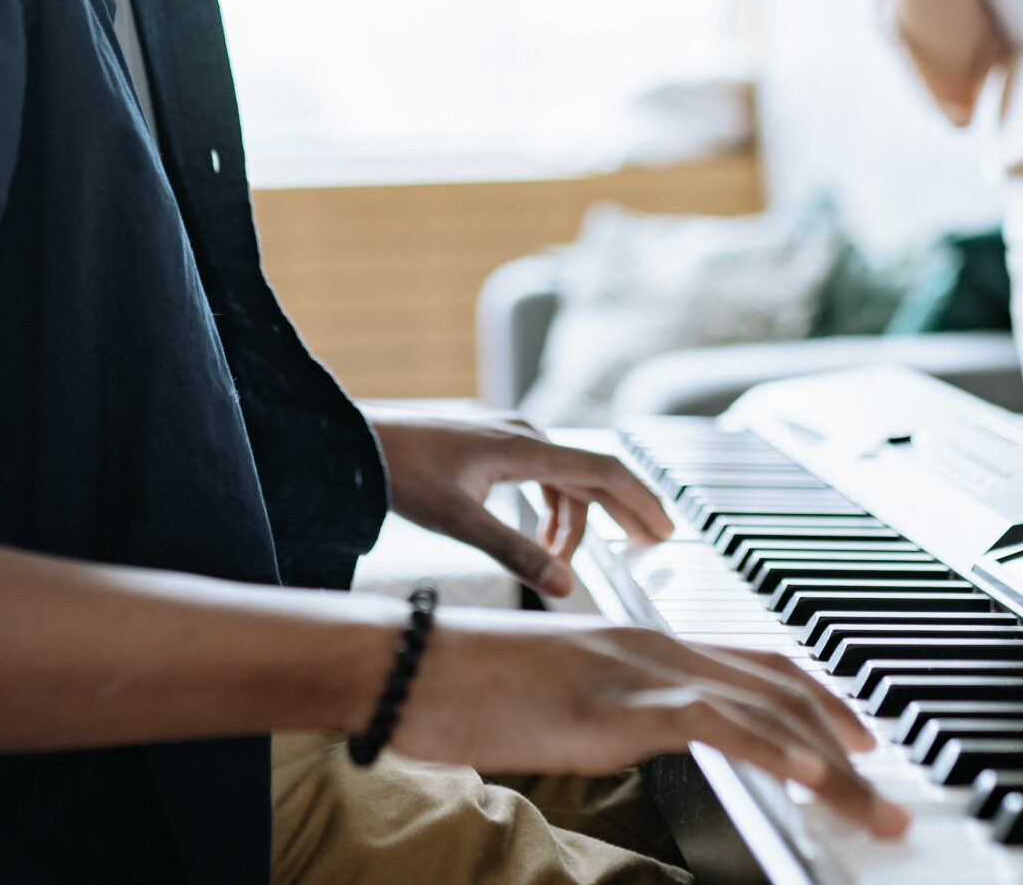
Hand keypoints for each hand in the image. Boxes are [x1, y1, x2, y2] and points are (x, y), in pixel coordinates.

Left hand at [369, 408, 674, 598]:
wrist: (354, 445)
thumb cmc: (401, 475)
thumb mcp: (460, 522)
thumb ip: (515, 552)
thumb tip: (563, 586)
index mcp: (526, 447)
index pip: (603, 471)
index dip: (641, 501)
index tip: (668, 529)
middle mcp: (525, 436)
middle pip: (592, 474)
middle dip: (623, 511)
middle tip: (652, 545)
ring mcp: (508, 438)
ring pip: (565, 479)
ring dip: (577, 520)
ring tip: (569, 563)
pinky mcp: (491, 447)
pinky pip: (541, 476)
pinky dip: (552, 509)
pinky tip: (542, 538)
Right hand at [397, 608, 910, 838]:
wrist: (410, 663)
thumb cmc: (471, 683)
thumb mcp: (563, 699)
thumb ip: (616, 710)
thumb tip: (645, 737)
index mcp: (646, 642)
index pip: (757, 663)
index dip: (819, 699)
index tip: (862, 740)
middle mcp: (657, 645)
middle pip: (778, 688)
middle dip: (844, 740)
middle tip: (888, 792)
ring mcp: (639, 670)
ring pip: (762, 707)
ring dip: (829, 761)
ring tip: (871, 805)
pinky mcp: (615, 701)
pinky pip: (711, 721)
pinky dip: (768, 745)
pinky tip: (808, 770)